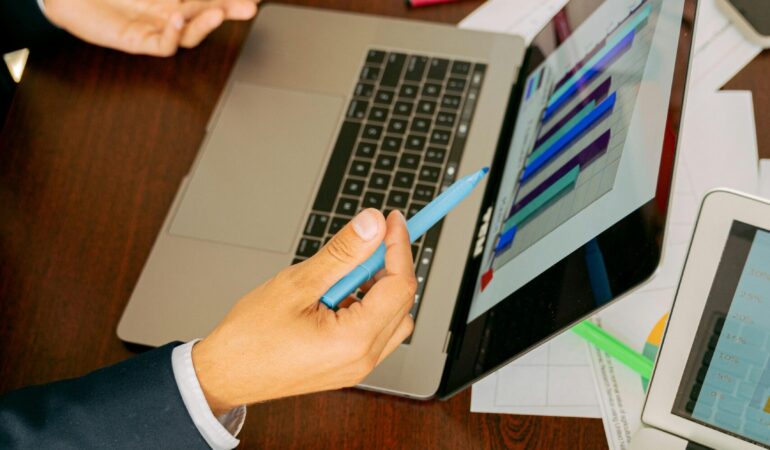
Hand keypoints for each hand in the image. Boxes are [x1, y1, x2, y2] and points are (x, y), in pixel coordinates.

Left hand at [43, 0, 258, 55]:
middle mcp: (165, 12)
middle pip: (205, 14)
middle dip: (228, 9)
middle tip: (249, 6)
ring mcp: (153, 27)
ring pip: (189, 33)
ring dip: (206, 23)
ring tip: (220, 11)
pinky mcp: (137, 41)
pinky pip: (163, 45)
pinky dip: (173, 34)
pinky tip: (177, 19)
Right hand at [192, 209, 416, 413]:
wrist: (224, 375)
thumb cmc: (250, 337)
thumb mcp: (297, 283)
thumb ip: (343, 252)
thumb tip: (373, 225)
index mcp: (354, 341)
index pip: (400, 286)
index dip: (398, 246)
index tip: (391, 220)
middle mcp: (363, 359)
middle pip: (401, 301)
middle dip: (390, 265)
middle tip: (368, 238)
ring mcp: (356, 366)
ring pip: (392, 317)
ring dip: (378, 287)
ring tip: (342, 272)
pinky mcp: (347, 366)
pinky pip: (374, 331)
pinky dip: (366, 306)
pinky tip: (336, 294)